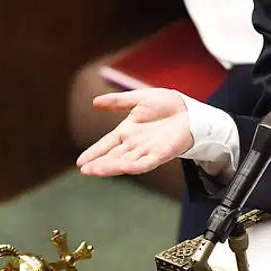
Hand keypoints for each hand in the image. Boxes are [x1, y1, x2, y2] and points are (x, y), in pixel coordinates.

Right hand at [77, 88, 192, 176]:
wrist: (189, 109)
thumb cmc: (167, 104)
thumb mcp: (138, 99)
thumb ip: (117, 101)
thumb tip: (94, 102)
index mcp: (128, 131)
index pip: (106, 144)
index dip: (94, 152)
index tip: (80, 162)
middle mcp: (135, 144)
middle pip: (113, 156)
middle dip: (99, 163)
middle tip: (85, 170)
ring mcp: (147, 150)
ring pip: (125, 162)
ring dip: (111, 167)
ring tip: (95, 171)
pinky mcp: (161, 154)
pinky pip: (145, 163)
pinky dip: (134, 166)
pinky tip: (123, 168)